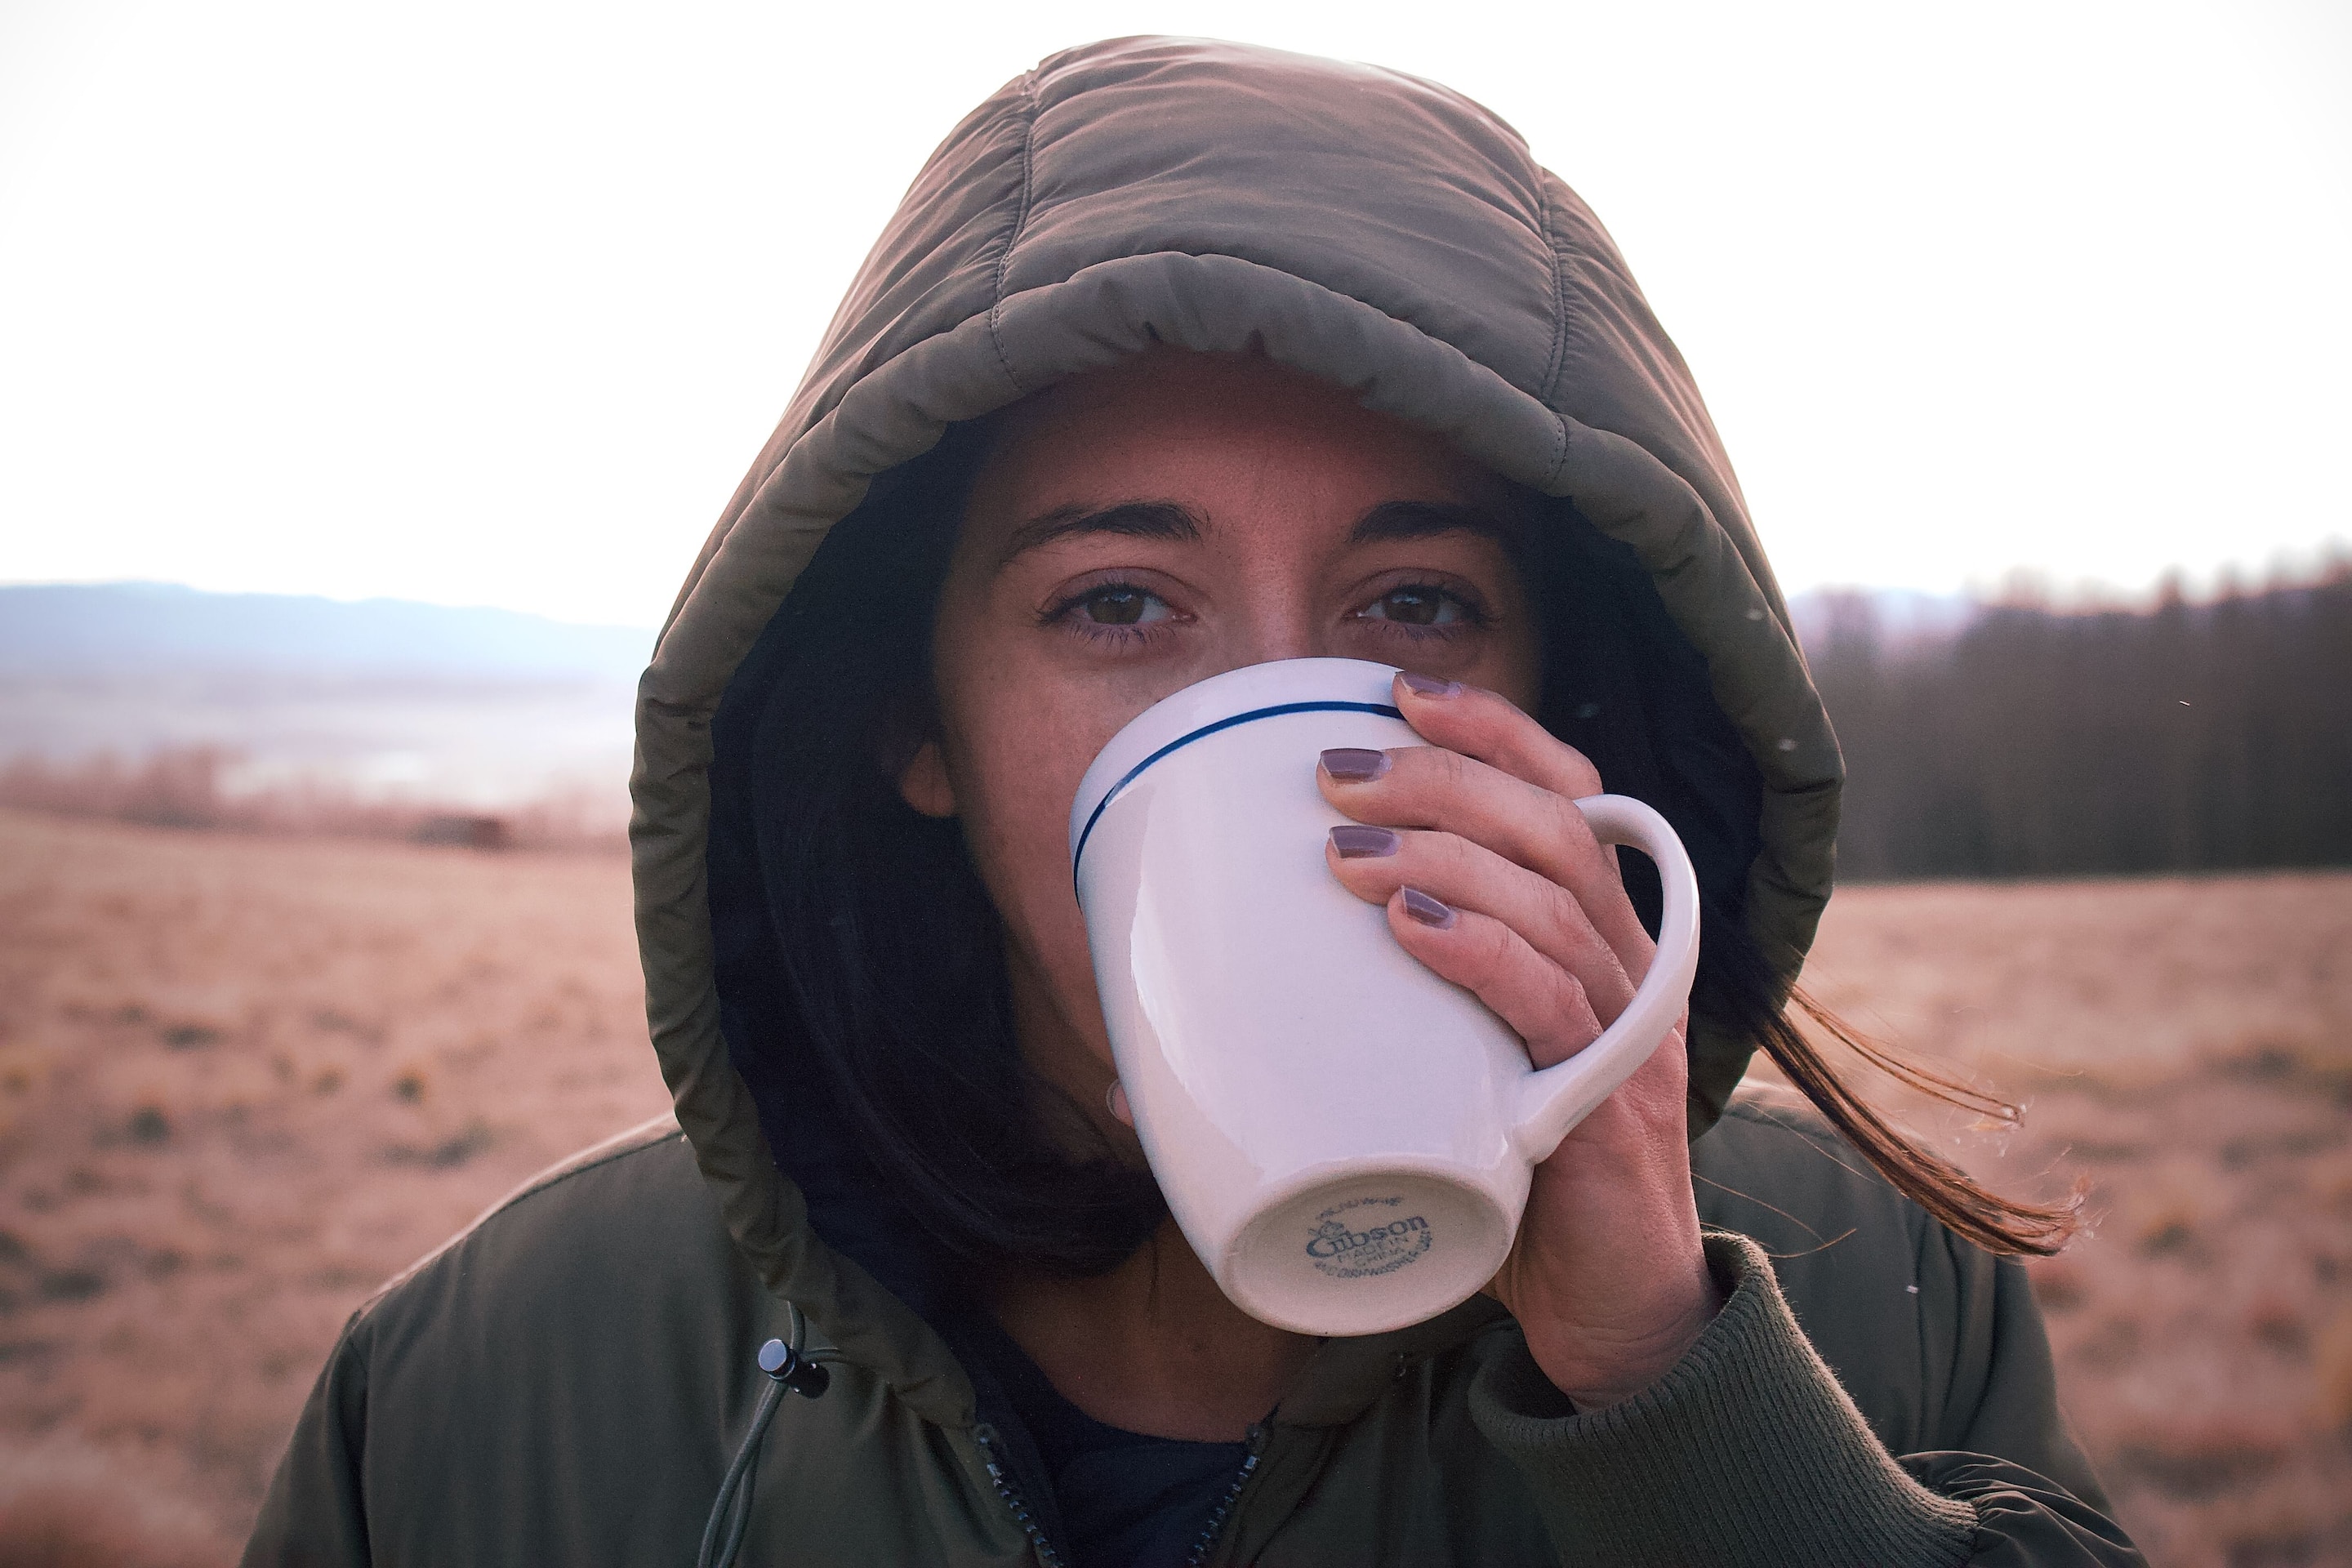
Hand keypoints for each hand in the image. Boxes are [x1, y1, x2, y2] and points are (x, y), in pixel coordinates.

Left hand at [1319, 672, 1721, 1408]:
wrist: (1611, 1316)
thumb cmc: (1508, 1187)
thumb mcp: (1426, 1089)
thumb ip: (1323, 1059)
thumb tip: (1137, 1083)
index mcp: (1591, 939)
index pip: (1567, 795)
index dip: (1495, 732)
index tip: (1397, 690)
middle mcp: (1625, 967)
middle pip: (1553, 827)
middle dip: (1444, 779)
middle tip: (1331, 773)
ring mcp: (1627, 1032)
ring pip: (1553, 900)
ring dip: (1445, 853)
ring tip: (1342, 851)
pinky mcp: (1612, 1106)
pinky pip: (1557, 1003)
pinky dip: (1482, 952)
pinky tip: (1411, 926)